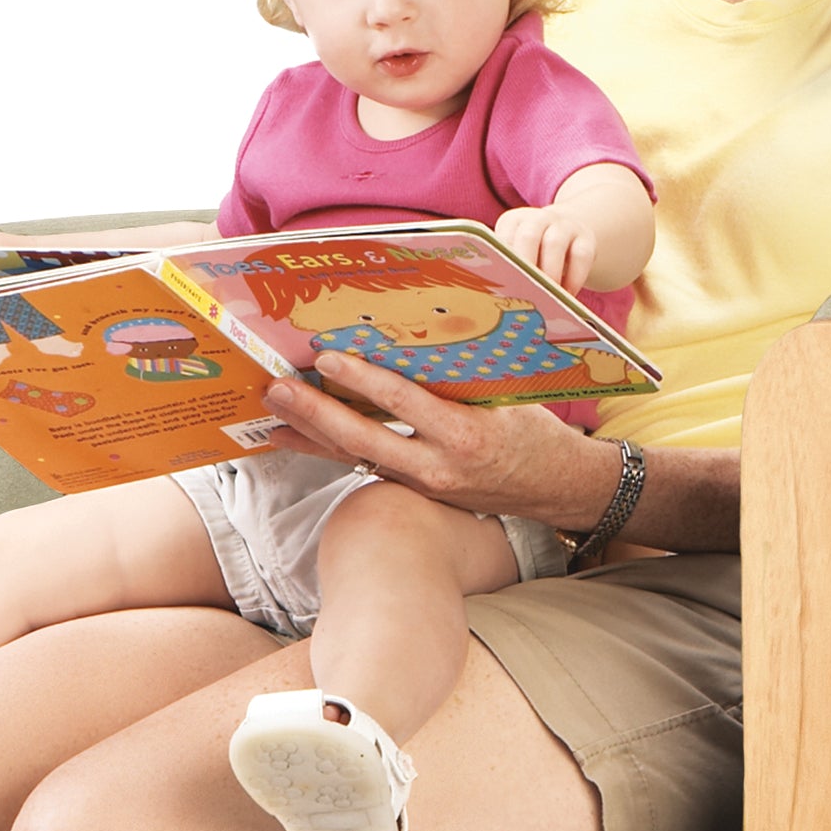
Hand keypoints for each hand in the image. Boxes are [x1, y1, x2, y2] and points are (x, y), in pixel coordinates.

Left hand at [261, 354, 623, 531]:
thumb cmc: (536, 432)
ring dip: (311, 436)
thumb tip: (417, 338)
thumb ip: (463, 375)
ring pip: (356, 458)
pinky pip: (367, 468)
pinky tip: (299, 440)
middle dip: (316, 414)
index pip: (405, 403)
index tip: (328, 359)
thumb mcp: (510, 396)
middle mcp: (439, 467)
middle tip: (276, 389)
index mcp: (466, 435)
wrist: (559, 489)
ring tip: (272, 417)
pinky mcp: (419, 492)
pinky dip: (331, 452)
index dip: (363, 380)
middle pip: (364, 439)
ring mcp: (425, 485)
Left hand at [494, 204, 597, 292]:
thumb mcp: (519, 252)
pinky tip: (568, 295)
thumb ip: (508, 267)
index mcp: (514, 221)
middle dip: (525, 266)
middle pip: (528, 237)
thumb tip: (501, 298)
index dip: (501, 262)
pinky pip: (582, 255)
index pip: (503, 237)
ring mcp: (564, 225)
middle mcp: (538, 219)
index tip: (501, 285)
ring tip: (547, 297)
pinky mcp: (586, 238)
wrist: (569, 233)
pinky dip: (575, 278)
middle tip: (523, 291)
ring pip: (554, 243)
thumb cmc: (535, 253)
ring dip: (549, 273)